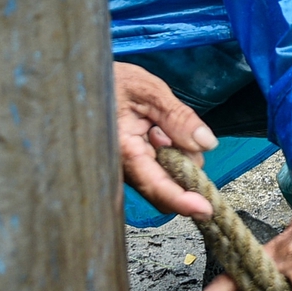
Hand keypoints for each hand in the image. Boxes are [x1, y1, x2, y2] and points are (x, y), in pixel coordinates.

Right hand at [114, 62, 217, 218]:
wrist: (86, 81)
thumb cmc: (109, 82)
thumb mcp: (148, 91)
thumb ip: (178, 117)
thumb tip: (206, 143)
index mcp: (124, 151)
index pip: (157, 186)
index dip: (182, 201)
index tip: (205, 209)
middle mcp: (124, 168)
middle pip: (169, 185)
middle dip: (183, 163)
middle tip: (167, 127)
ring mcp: (128, 169)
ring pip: (167, 175)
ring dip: (175, 152)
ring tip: (154, 123)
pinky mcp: (133, 165)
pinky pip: (160, 166)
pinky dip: (167, 150)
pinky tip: (153, 130)